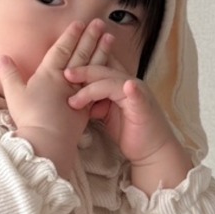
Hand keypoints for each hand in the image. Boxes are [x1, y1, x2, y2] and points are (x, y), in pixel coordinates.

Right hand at [0, 18, 111, 165]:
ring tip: (110, 38)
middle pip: (80, 54)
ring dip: (101, 51)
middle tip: (99, 23)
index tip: (79, 23)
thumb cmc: (29, 117)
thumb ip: (9, 74)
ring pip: (92, 67)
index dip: (70, 35)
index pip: (61, 50)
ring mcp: (78, 93)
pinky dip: (104, 76)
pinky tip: (112, 69)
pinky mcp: (86, 108)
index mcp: (48, 74)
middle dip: (89, 37)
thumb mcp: (14, 94)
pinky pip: (98, 86)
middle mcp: (65, 80)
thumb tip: (1, 57)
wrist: (48, 139)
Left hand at [62, 48, 180, 166]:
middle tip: (65, 74)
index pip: (100, 64)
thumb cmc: (129, 131)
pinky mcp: (143, 104)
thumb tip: (74, 98)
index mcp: (118, 82)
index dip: (83, 62)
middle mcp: (128, 82)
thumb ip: (95, 101)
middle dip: (83, 70)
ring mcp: (137, 92)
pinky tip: (127, 87)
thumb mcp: (106, 112)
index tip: (63, 66)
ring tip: (74, 99)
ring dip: (91, 88)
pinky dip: (129, 90)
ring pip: (111, 81)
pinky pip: (135, 93)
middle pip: (103, 68)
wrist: (151, 150)